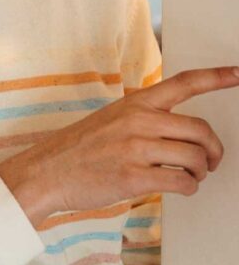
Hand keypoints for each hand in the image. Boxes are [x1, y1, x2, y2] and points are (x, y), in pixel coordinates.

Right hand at [0, 66, 238, 223]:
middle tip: (210, 161)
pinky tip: (178, 187)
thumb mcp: (111, 119)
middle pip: (200, 130)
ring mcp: (136, 148)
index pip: (183, 83)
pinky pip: (183, 182)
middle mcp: (138, 121)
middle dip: (213, 150)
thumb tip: (184, 133)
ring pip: (196, 158)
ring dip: (200, 172)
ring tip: (188, 176)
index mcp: (135, 103)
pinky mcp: (134, 176)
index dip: (217, 77)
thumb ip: (145, 119)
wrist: (48, 170)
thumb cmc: (79, 148)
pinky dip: (188, 188)